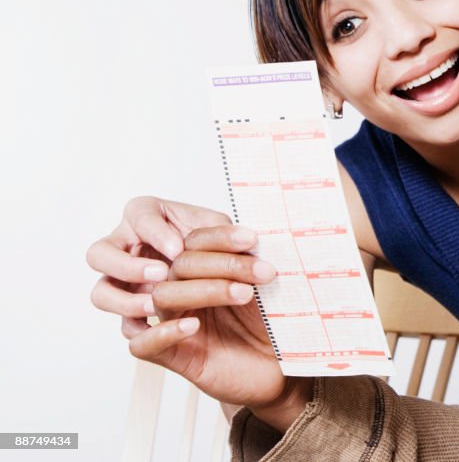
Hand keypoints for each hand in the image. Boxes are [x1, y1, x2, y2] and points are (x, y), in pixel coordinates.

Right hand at [87, 197, 230, 336]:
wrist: (262, 318)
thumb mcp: (242, 246)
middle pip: (100, 253)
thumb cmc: (244, 273)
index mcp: (161, 228)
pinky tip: (191, 326)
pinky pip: (136, 340)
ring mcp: (139, 298)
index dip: (152, 230)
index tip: (179, 248)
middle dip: (125, 264)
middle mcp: (140, 261)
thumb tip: (241, 237)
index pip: (138, 213)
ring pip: (103, 295)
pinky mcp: (152, 337)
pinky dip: (160, 333)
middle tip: (161, 273)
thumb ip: (233, 237)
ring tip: (157, 302)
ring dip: (126, 299)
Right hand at [129, 224, 311, 431]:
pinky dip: (164, 331)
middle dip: (224, 263)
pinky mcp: (170, 356)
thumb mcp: (268, 286)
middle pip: (179, 265)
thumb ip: (257, 257)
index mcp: (201, 266)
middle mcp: (182, 290)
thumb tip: (267, 224)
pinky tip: (193, 325)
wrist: (282, 369)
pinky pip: (142, 343)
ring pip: (162, 297)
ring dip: (205, 290)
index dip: (221, 237)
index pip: (195, 240)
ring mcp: (173, 321)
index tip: (253, 239)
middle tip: (263, 272)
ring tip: (243, 294)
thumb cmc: (273, 324)